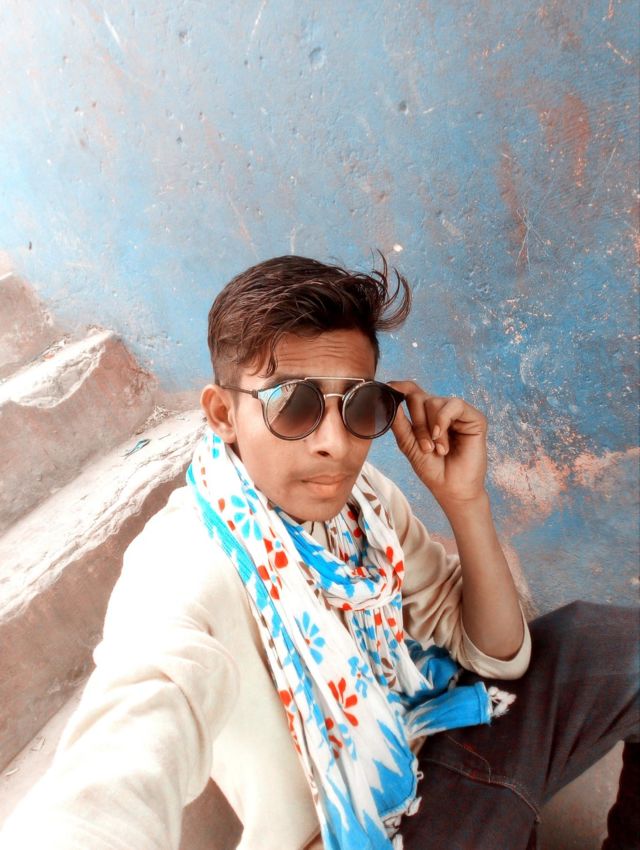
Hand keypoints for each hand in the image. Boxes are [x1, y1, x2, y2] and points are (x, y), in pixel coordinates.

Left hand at [388, 381, 487, 507]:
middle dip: (417, 422)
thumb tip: (388, 398)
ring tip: (437, 449)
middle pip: (420, 397)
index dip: (401, 387)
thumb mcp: (408, 444)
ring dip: (431, 428)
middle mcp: (442, 411)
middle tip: (424, 446)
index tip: (389, 387)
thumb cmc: (432, 469)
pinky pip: (454, 405)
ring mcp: (459, 414)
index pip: (413, 392)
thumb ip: (399, 422)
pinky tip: (441, 438)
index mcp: (426, 415)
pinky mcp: (475, 418)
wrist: (451, 488)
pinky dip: (443, 420)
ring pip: (435, 401)